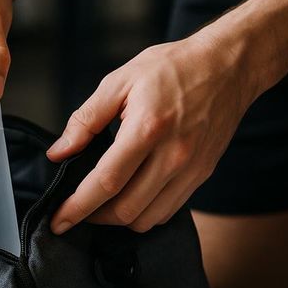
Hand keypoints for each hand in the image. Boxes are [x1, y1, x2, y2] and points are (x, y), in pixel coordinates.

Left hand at [47, 33, 258, 233]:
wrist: (228, 67)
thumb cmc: (173, 68)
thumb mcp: (120, 81)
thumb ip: (85, 120)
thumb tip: (59, 153)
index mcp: (147, 128)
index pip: (106, 182)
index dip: (78, 207)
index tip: (58, 221)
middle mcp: (172, 155)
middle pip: (126, 210)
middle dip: (94, 217)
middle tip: (77, 210)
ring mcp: (190, 169)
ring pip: (147, 219)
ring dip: (119, 219)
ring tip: (103, 204)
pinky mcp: (201, 175)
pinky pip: (167, 211)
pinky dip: (144, 213)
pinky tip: (132, 196)